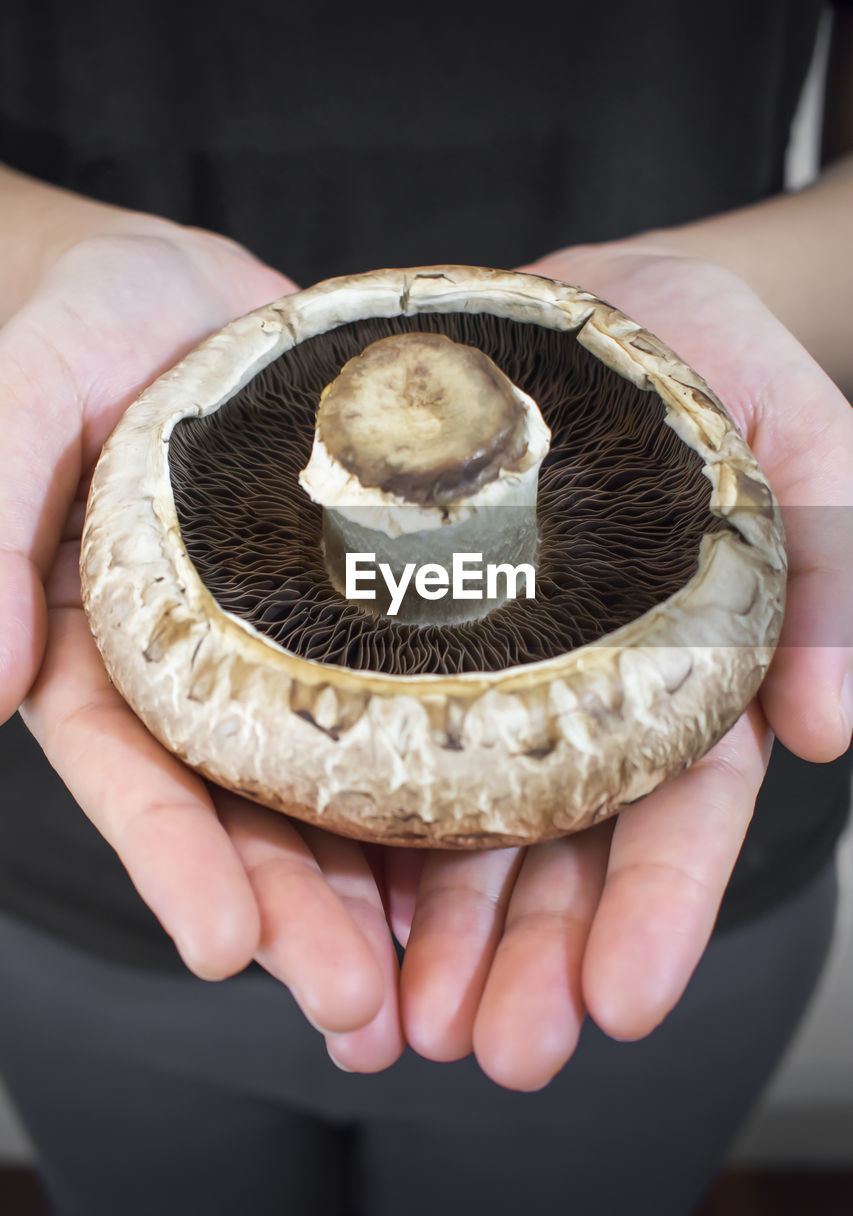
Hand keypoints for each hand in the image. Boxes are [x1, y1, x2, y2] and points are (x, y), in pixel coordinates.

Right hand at [2, 226, 404, 1070]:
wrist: (173, 281)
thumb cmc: (71, 322)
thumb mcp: (19, 397)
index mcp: (98, 640)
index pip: (128, 773)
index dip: (169, 861)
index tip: (222, 949)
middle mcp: (191, 661)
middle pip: (237, 807)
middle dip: (291, 907)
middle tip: (356, 1006)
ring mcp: (280, 636)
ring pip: (326, 776)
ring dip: (373, 877)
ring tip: (427, 974)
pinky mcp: (355, 596)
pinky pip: (402, 689)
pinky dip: (436, 768)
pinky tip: (487, 839)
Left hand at [387, 243, 852, 1090]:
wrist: (567, 308)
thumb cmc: (700, 360)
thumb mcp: (799, 437)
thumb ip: (833, 571)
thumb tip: (834, 729)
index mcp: (686, 673)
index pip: (684, 813)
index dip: (660, 908)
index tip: (625, 1000)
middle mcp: (583, 694)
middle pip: (563, 850)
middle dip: (534, 955)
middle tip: (499, 1050)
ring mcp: (489, 673)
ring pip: (462, 823)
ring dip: (439, 931)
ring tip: (405, 1022)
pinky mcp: (400, 638)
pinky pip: (372, 739)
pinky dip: (356, 830)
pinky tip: (334, 906)